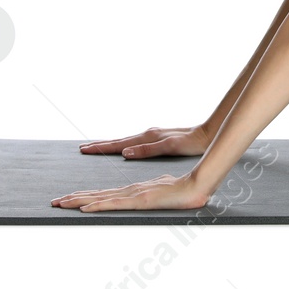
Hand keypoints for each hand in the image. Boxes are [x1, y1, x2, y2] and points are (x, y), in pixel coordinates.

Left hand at [51, 172, 211, 211]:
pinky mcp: (138, 200)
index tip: (68, 199)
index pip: (103, 194)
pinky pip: (114, 204)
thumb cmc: (183, 189)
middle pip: (95, 195)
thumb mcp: (162, 191)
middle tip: (54, 202)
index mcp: (133, 190)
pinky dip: (97, 205)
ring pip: (99, 198)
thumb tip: (149, 195)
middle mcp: (128, 191)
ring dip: (77, 201)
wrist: (196, 185)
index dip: (84, 196)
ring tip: (60, 203)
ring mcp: (133, 195)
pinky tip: (84, 207)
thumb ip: (153, 193)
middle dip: (73, 198)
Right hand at [79, 125, 209, 158]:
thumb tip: (125, 153)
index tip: (84, 149)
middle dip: (100, 145)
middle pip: (118, 141)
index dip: (101, 147)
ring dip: (110, 144)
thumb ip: (147, 150)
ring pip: (125, 141)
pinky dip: (123, 145)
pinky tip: (123, 148)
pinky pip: (134, 142)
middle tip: (82, 148)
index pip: (118, 144)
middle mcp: (147, 135)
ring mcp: (152, 136)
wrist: (205, 135)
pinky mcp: (157, 139)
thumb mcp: (169, 147)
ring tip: (97, 147)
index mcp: (147, 138)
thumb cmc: (190, 143)